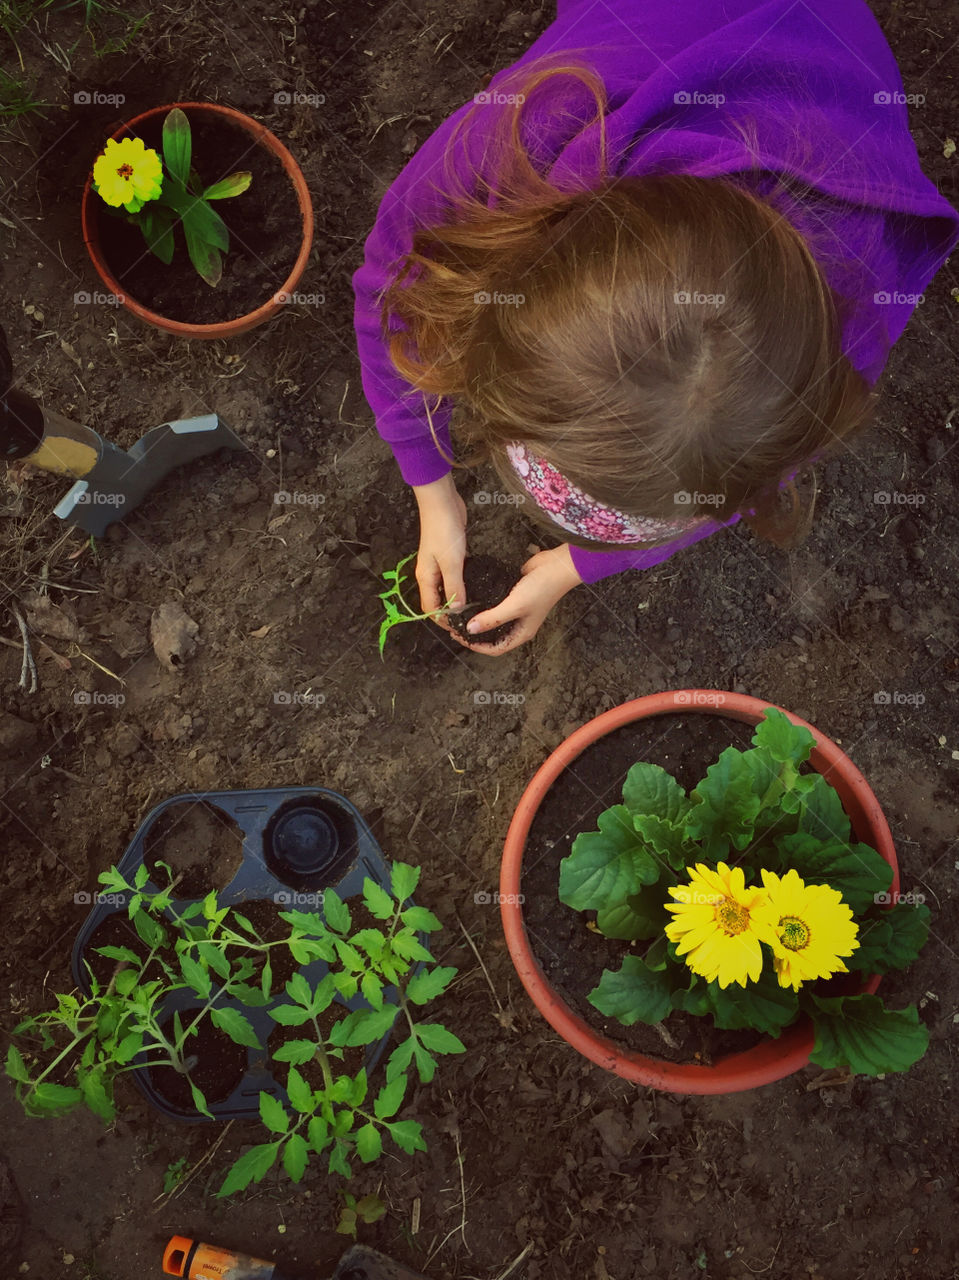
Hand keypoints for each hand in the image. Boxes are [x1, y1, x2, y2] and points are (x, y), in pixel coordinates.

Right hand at [412, 473, 466, 624]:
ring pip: (446, 588)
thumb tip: (456, 610)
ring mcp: (438, 564)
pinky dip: (461, 585)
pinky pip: (453, 576)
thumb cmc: (444, 531)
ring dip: (456, 599)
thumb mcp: (451, 563)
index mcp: (425, 578)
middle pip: (437, 600)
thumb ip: (455, 587)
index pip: (430, 608)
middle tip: (469, 621)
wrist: (441, 502)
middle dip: (449, 613)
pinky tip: (474, 587)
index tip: (458, 629)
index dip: (442, 620)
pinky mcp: (448, 555)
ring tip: (473, 609)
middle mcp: (429, 574)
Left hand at [454, 543, 582, 654]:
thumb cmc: (541, 589)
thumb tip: (470, 629)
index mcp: (521, 633)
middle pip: (491, 635)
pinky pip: (495, 603)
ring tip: (459, 613)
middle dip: (473, 633)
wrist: (557, 566)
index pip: (495, 648)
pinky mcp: (513, 594)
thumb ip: (492, 619)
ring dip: (477, 618)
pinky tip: (471, 598)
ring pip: (492, 619)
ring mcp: (516, 609)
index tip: (459, 637)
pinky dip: (483, 604)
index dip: (475, 646)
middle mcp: (518, 624)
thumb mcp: (515, 606)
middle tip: (455, 626)